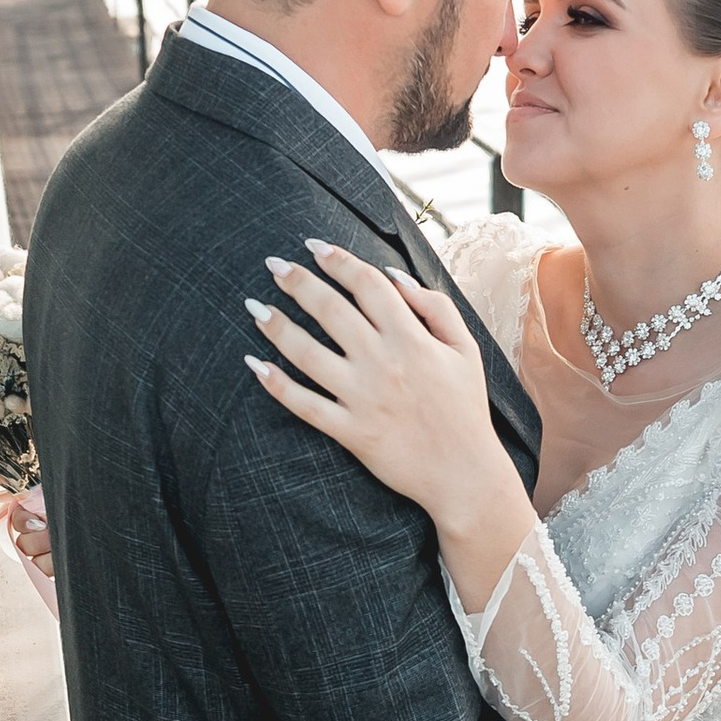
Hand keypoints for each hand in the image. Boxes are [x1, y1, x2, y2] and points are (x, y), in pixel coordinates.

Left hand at [245, 238, 521, 532]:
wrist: (464, 474)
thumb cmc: (465, 409)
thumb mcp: (466, 349)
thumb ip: (435, 307)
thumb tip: (394, 275)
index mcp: (412, 338)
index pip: (368, 285)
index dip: (338, 260)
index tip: (313, 246)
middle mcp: (383, 362)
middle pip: (331, 310)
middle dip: (297, 282)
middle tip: (273, 266)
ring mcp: (363, 397)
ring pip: (308, 353)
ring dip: (277, 326)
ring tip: (255, 308)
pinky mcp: (350, 430)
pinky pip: (304, 404)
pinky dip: (276, 385)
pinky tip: (254, 365)